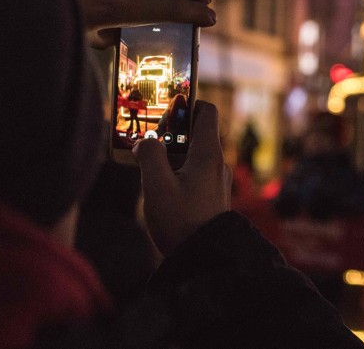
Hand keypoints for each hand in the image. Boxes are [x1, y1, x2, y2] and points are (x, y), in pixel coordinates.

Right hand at [134, 101, 231, 254]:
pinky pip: (195, 174)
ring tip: (146, 162)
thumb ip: (149, 155)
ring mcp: (217, 182)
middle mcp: (218, 164)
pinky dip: (177, 172)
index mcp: (209, 154)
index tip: (166, 107)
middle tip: (147, 137)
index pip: (207, 112)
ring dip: (171, 155)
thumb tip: (145, 142)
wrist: (205, 260)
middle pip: (196, 134)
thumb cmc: (182, 221)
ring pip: (193, 156)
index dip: (187, 103)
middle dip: (171, 132)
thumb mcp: (157, 185)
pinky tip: (158, 185)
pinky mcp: (212, 198)